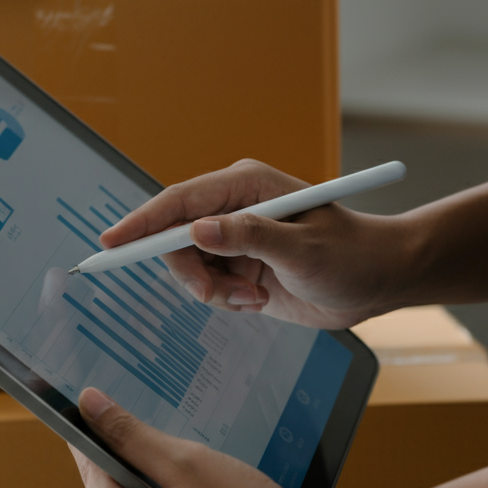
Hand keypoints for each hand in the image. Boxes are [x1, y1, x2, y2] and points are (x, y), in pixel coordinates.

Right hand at [99, 159, 409, 328]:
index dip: (142, 223)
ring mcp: (237, 239)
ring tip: (254, 297)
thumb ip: (250, 238)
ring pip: (190, 268)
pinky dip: (226, 301)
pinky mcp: (241, 267)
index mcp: (247, 186)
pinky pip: (209, 287)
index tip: (111, 244)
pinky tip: (259, 300)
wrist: (377, 281)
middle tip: (223, 294)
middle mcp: (235, 209)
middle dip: (192, 273)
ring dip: (215, 292)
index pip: (180, 201)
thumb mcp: (303, 249)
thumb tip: (198, 231)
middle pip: (176, 240)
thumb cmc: (352, 254)